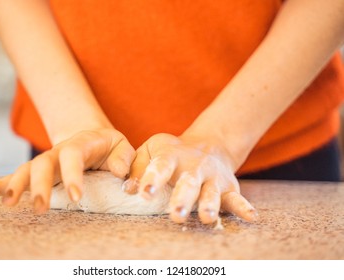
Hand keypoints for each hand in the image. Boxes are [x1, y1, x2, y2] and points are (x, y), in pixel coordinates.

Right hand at [0, 128, 134, 213]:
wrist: (92, 138)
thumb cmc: (109, 146)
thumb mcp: (122, 146)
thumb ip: (124, 157)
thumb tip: (118, 173)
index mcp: (80, 144)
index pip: (72, 156)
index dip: (72, 175)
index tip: (76, 197)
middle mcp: (57, 152)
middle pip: (42, 164)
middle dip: (39, 186)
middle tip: (40, 208)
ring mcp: (45, 161)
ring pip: (25, 171)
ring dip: (15, 186)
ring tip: (7, 204)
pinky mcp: (37, 172)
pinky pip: (14, 176)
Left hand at [123, 133, 257, 223]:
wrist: (206, 144)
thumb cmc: (169, 153)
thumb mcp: (150, 150)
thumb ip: (137, 168)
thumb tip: (126, 190)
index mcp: (170, 156)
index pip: (161, 167)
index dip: (152, 179)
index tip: (144, 194)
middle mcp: (194, 166)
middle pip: (188, 182)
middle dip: (183, 199)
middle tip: (176, 215)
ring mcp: (213, 177)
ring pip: (212, 192)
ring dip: (209, 205)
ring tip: (208, 218)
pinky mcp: (228, 187)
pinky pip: (236, 198)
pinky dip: (243, 207)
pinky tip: (251, 217)